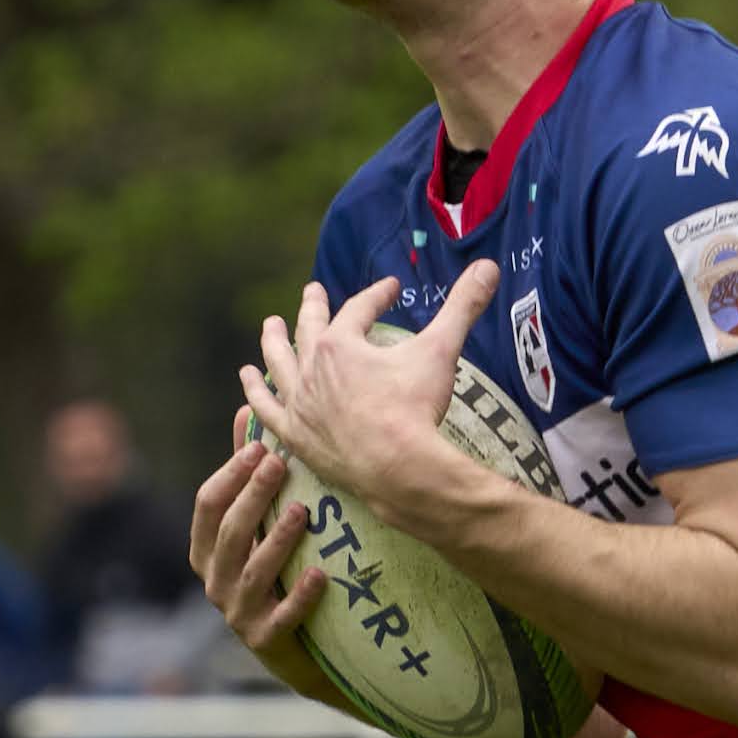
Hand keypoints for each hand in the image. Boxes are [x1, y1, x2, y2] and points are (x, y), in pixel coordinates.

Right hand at [189, 439, 325, 663]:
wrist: (297, 649)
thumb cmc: (273, 572)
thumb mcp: (257, 523)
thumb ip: (247, 473)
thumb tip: (247, 407)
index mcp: (206, 549)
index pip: (207, 505)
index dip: (231, 474)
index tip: (261, 446)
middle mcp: (214, 580)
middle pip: (229, 533)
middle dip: (253, 497)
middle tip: (281, 464)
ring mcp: (237, 613)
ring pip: (253, 573)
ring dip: (277, 540)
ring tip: (302, 511)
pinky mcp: (265, 640)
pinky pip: (281, 618)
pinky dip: (299, 597)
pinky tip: (319, 576)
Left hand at [236, 264, 495, 529]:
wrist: (398, 469)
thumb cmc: (415, 410)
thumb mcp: (440, 351)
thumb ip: (462, 307)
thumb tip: (489, 268)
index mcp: (341, 344)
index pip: (359, 309)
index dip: (377, 295)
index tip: (391, 289)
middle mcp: (311, 368)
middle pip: (309, 329)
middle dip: (314, 306)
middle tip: (314, 291)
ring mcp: (299, 403)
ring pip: (278, 365)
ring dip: (273, 343)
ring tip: (269, 328)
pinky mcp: (295, 436)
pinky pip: (266, 411)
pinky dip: (255, 396)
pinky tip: (248, 385)